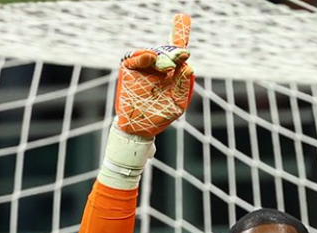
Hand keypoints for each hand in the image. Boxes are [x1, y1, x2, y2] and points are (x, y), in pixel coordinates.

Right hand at [114, 13, 194, 137]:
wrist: (139, 129)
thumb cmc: (159, 116)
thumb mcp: (178, 104)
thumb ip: (183, 86)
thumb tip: (188, 67)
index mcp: (170, 73)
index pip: (176, 52)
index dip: (179, 34)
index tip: (183, 18)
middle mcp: (157, 67)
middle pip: (166, 51)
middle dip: (175, 51)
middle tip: (183, 55)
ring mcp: (142, 67)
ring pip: (153, 53)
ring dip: (162, 57)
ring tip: (169, 67)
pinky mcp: (129, 69)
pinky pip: (134, 57)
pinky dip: (143, 54)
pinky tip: (151, 57)